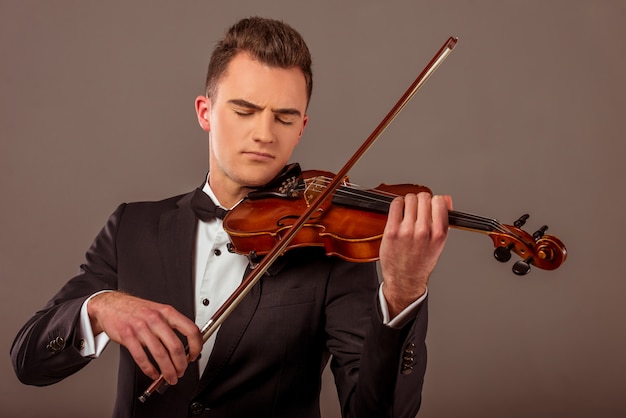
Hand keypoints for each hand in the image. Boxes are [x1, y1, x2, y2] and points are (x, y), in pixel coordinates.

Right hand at [87, 291, 201, 384]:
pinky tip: (153, 373)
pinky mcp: (127, 336)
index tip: (195, 354)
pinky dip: (149, 369)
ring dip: (167, 370)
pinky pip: (141, 357)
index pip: (190, 329)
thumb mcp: (158, 311)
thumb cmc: (136, 309)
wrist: (111, 305)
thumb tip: (186, 344)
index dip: (196, 345)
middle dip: (181, 364)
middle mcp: (156, 319)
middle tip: (181, 371)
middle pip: (176, 346)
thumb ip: (172, 325)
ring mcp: (141, 327)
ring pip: (160, 354)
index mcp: (167, 312)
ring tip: (170, 377)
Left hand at [379, 192, 451, 317]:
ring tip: (408, 210)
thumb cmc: (422, 260)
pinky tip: (398, 210)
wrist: (405, 279)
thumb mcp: (439, 241)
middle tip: (418, 208)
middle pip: (424, 197)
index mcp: (439, 233)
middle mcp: (424, 231)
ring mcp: (407, 231)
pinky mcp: (392, 231)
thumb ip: (444, 218)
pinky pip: (395, 204)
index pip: (439, 201)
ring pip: (410, 198)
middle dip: (421, 200)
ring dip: (409, 201)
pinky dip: (397, 203)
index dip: (434, 201)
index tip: (430, 205)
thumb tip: (446, 198)